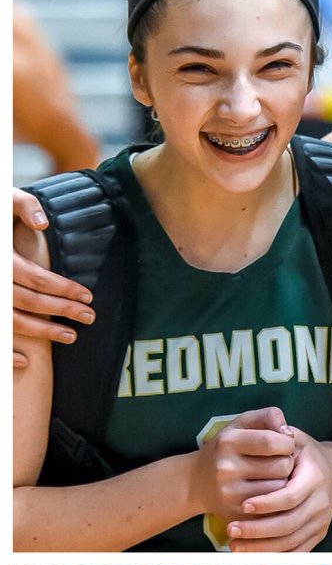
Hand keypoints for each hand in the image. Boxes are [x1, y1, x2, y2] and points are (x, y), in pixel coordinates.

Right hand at [13, 188, 94, 366]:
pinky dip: (6, 355)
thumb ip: (23, 206)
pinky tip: (24, 363)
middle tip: (89, 317)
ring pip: (11, 321)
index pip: (36, 278)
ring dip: (41, 333)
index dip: (64, 288)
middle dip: (62, 312)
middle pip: (29, 302)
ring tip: (71, 337)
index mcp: (1, 258)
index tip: (88, 295)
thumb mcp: (4, 201)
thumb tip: (43, 224)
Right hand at [189, 407, 294, 519]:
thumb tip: (288, 431)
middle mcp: (226, 468)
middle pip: (282, 467)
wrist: (195, 482)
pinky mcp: (235, 513)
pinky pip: (271, 507)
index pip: (273, 442)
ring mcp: (229, 493)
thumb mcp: (242, 424)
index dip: (287, 443)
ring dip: (283, 482)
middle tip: (278, 462)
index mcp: (228, 441)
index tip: (284, 445)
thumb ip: (268, 416)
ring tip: (271, 476)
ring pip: (280, 489)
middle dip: (287, 463)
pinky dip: (275, 499)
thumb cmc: (227, 448)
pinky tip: (266, 492)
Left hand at [227, 430, 331, 551]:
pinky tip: (252, 553)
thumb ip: (282, 432)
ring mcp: (321, 521)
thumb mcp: (297, 438)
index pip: (291, 496)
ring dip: (261, 546)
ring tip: (235, 544)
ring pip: (291, 541)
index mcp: (316, 478)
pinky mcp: (317, 535)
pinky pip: (295, 551)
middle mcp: (322, 502)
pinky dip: (273, 555)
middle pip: (289, 523)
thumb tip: (277, 428)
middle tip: (232, 529)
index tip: (244, 505)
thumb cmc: (306, 455)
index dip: (267, 503)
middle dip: (258, 529)